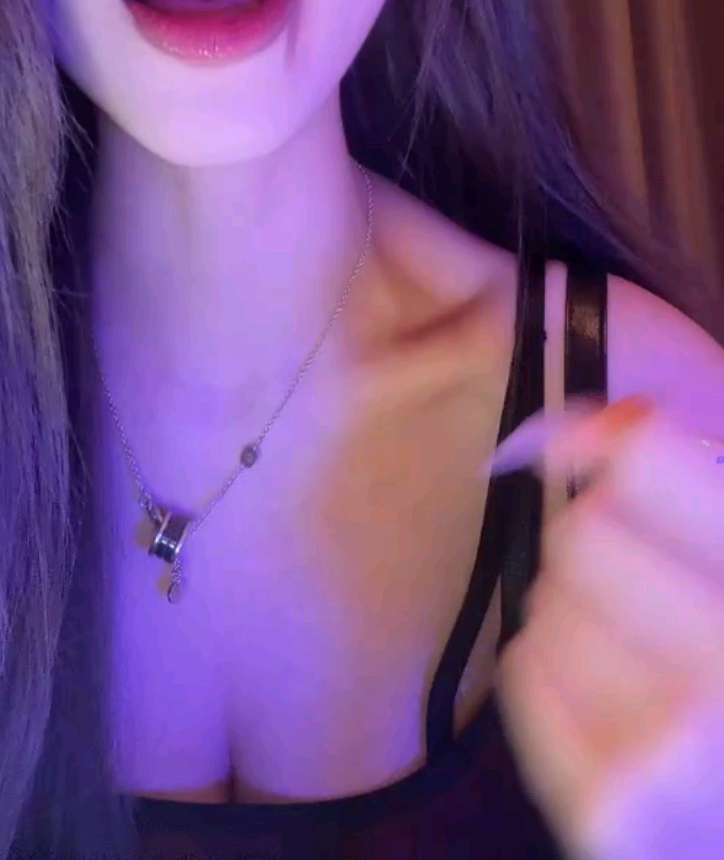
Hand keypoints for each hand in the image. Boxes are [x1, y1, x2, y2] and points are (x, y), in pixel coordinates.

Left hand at [485, 397, 723, 859]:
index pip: (647, 459)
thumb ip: (689, 479)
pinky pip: (522, 670)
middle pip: (582, 531)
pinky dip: (553, 670)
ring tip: (639, 648)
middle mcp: (722, 667)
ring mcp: (665, 748)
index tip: (583, 443)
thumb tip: (597, 421)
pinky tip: (612, 695)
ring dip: (577, 609)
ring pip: (546, 600)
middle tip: (648, 580)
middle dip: (605, 540)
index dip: (607, 439)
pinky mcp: (607, 805)